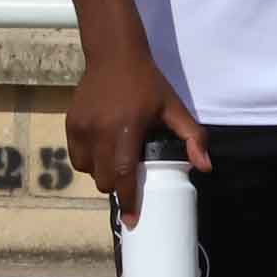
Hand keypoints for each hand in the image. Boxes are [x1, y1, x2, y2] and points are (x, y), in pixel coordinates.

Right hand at [66, 44, 207, 212]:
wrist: (114, 56)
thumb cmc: (148, 84)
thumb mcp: (174, 107)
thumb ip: (193, 137)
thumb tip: (206, 168)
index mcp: (127, 129)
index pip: (123, 174)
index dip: (128, 200)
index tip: (132, 220)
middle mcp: (100, 131)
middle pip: (103, 179)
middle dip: (116, 186)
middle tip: (130, 178)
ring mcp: (81, 128)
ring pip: (88, 171)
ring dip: (102, 174)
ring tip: (116, 160)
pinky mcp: (70, 124)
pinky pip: (77, 157)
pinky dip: (89, 161)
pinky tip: (103, 151)